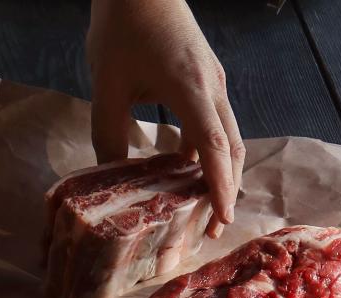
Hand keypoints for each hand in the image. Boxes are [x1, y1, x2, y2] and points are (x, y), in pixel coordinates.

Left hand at [87, 0, 243, 237]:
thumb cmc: (122, 26)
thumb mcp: (107, 85)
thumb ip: (109, 133)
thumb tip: (111, 176)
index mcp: (192, 89)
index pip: (215, 148)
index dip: (221, 187)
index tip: (223, 219)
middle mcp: (213, 87)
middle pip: (233, 148)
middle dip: (226, 190)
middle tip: (212, 227)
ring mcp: (214, 81)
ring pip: (227, 136)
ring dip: (218, 171)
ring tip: (200, 206)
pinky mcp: (206, 77)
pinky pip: (213, 122)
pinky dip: (204, 150)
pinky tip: (181, 169)